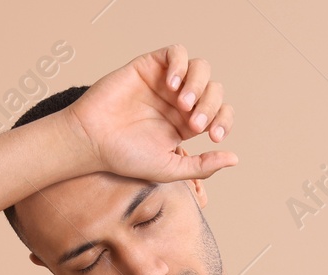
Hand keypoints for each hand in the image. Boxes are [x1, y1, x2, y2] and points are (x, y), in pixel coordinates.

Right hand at [65, 44, 237, 183]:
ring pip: (201, 68)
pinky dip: (180, 65)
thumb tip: (234, 159)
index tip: (213, 136)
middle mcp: (179, 101)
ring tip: (182, 103)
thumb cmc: (126, 157)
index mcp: (187, 124)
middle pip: (214, 90)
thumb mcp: (170, 168)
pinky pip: (176, 53)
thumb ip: (203, 166)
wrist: (93, 140)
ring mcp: (165, 82)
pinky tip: (170, 84)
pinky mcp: (149, 66)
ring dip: (199, 85)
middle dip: (209, 106)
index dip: (224, 121)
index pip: (221, 113)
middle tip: (191, 122)